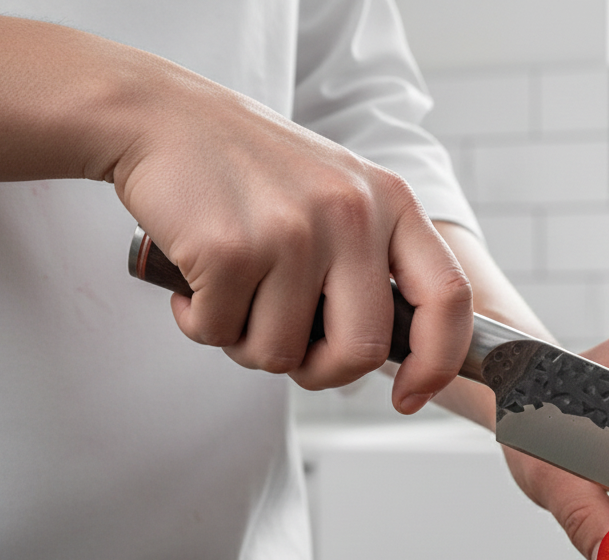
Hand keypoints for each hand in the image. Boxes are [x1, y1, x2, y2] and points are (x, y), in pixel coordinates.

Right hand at [111, 62, 472, 409]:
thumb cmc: (252, 170)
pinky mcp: (229, 250)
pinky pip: (219, 334)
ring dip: (247, 342)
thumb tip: (390, 353)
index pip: (448, 298)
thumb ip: (372, 262)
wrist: (160, 116)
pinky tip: (194, 277)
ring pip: (281, 353)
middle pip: (363, 350)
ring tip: (232, 291)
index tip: (409, 395)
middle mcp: (352, 214)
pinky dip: (199, 322)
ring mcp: (293, 232)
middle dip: (322, 371)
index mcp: (392, 202)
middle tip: (290, 349)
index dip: (437, 363)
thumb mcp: (340, 194)